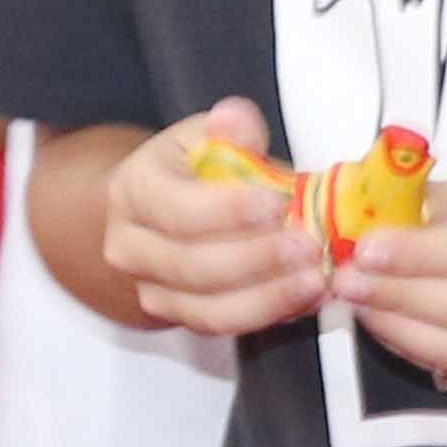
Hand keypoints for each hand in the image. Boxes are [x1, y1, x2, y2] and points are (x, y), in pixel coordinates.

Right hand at [98, 102, 329, 336]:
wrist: (158, 214)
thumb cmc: (188, 171)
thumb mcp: (203, 136)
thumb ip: (227, 130)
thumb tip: (235, 120)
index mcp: (134, 191)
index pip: (175, 209)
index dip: (228, 211)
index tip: (276, 204)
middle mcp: (131, 248)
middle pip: (192, 266)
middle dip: (257, 259)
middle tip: (307, 246)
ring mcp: (153, 290)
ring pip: (208, 309)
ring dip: (268, 298)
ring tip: (315, 278)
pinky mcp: (181, 318)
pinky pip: (225, 326)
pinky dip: (270, 315)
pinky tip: (306, 297)